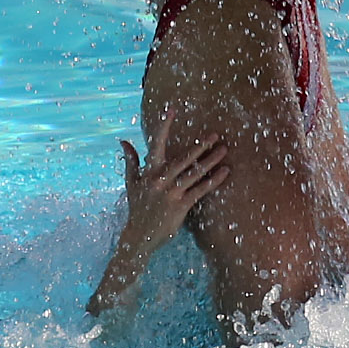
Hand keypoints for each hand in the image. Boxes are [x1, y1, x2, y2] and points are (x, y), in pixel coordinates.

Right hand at [119, 109, 228, 256]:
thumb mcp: (131, 183)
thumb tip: (123, 141)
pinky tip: (225, 172)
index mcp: (149, 172)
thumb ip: (130, 160)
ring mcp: (171, 193)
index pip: (156, 144)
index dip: (164, 127)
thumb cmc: (137, 207)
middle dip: (200, 146)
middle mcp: (160, 180)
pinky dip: (214, 180)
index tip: (171, 110)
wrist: (138, 238)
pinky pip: (201, 190)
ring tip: (224, 150)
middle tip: (215, 135)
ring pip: (195, 173)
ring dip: (211, 161)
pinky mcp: (181, 206)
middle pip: (183, 158)